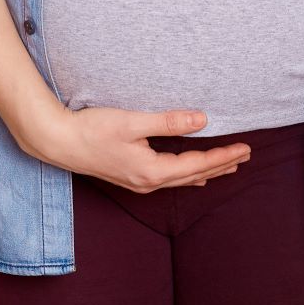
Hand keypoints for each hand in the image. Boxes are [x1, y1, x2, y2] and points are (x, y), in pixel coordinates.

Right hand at [25, 104, 249, 192]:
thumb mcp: (133, 122)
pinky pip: (169, 179)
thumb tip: (203, 121)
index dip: (223, 156)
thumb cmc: (91, 129)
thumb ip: (169, 121)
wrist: (57, 142)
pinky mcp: (131, 177)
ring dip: (207, 171)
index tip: (245, 148)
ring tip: (229, 165)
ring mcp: (138, 183)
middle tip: (246, 155)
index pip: (198, 164)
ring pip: (183, 179)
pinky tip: (194, 176)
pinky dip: (188, 175)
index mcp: (152, 170)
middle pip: (194, 175)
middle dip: (222, 164)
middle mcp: (147, 182)